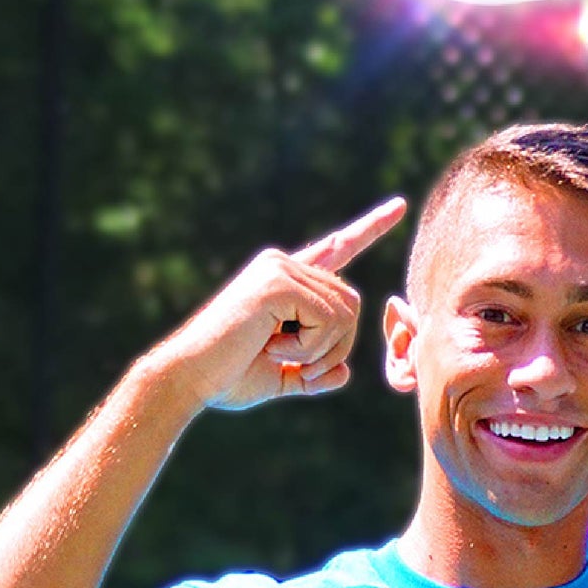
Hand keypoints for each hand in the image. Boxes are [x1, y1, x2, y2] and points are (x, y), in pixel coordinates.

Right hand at [150, 197, 407, 411]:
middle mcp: (283, 264)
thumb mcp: (282, 378)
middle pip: (353, 303)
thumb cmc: (225, 378)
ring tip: (278, 354)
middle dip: (337, 348)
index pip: (337, 248)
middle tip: (297, 366)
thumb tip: (345, 373)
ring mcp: (280, 268)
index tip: (400, 206)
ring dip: (321, 351)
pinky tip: (273, 347)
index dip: (369, 228)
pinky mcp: (278, 282)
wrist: (188, 380)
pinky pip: (329, 319)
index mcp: (284, 279)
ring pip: (346, 313)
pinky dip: (310, 348)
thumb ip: (315, 373)